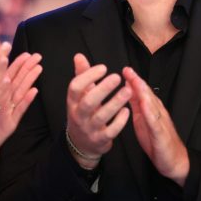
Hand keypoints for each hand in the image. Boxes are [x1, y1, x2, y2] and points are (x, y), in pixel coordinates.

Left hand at [0, 52, 41, 162]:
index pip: (9, 75)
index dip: (17, 63)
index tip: (26, 52)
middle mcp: (7, 101)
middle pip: (18, 81)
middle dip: (27, 68)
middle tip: (37, 56)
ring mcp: (10, 111)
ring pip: (21, 92)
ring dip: (30, 80)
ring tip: (38, 68)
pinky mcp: (11, 123)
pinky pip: (19, 110)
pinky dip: (27, 101)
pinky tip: (34, 92)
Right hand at [65, 54, 131, 168]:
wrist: (81, 144)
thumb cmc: (83, 113)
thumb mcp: (79, 96)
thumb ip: (81, 76)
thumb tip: (79, 56)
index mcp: (72, 102)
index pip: (75, 87)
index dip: (88, 76)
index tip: (103, 67)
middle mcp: (78, 115)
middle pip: (88, 102)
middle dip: (103, 89)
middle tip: (117, 77)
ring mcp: (89, 129)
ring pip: (101, 116)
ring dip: (115, 103)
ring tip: (128, 91)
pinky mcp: (100, 139)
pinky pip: (110, 131)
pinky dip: (119, 121)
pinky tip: (127, 110)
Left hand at [123, 67, 188, 186]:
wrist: (174, 161)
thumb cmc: (157, 142)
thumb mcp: (143, 121)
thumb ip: (137, 107)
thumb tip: (128, 92)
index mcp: (152, 110)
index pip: (143, 92)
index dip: (134, 81)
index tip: (125, 70)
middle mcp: (158, 113)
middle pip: (147, 94)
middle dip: (137, 81)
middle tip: (128, 70)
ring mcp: (160, 122)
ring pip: (152, 104)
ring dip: (143, 92)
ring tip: (135, 81)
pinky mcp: (161, 134)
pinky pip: (155, 122)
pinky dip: (149, 112)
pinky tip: (144, 104)